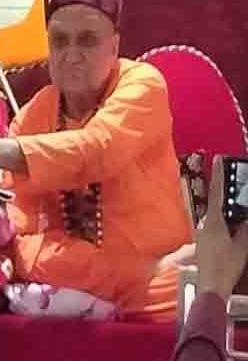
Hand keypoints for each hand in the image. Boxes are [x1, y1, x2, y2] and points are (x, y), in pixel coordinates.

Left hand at [196, 155, 247, 300]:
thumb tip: (246, 218)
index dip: (218, 176)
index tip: (218, 160)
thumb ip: (245, 230)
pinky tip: (230, 223)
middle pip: (215, 203)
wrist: (210, 285)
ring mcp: (201, 232)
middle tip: (229, 175)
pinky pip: (214, 224)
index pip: (217, 193)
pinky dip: (222, 219)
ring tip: (235, 200)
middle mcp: (204, 223)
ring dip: (224, 207)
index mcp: (213, 221)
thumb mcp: (241, 247)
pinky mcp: (202, 241)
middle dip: (224, 191)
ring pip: (214, 214)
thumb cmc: (225, 266)